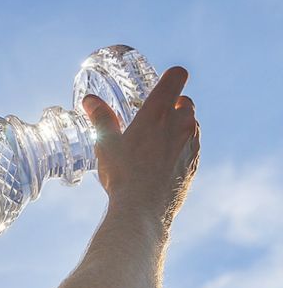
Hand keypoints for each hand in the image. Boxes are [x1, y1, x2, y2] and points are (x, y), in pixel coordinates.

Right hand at [82, 66, 199, 225]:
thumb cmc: (123, 174)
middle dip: (172, 105)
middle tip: (152, 118)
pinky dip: (181, 148)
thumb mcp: (105, 144)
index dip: (170, 77)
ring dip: (178, 127)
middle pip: (186, 101)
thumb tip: (90, 100)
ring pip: (191, 124)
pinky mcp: (195, 164)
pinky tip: (161, 162)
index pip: (177, 77)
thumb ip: (101, 118)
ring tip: (155, 142)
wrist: (143, 210)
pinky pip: (192, 147)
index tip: (160, 85)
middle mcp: (181, 123)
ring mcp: (192, 144)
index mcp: (158, 112)